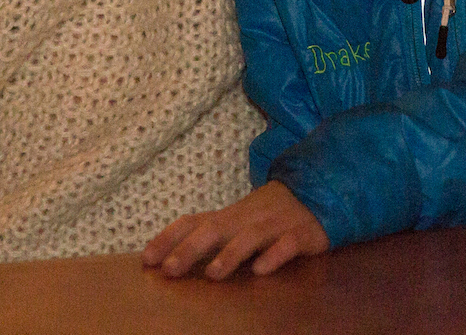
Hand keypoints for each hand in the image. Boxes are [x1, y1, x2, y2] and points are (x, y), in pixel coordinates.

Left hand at [142, 181, 329, 279]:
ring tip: (213, 274)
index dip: (168, 239)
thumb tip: (171, 255)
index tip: (147, 259)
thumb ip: (211, 236)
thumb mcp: (237, 221)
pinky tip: (261, 271)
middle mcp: (247, 218)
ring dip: (230, 254)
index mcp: (229, 216)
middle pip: (215, 229)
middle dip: (190, 249)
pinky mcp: (302, 234)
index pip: (193, 222)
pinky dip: (274, 256)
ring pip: (250, 237)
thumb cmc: (269, 215)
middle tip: (169, 270)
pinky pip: (288, 245)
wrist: (318, 191)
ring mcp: (275, 225)